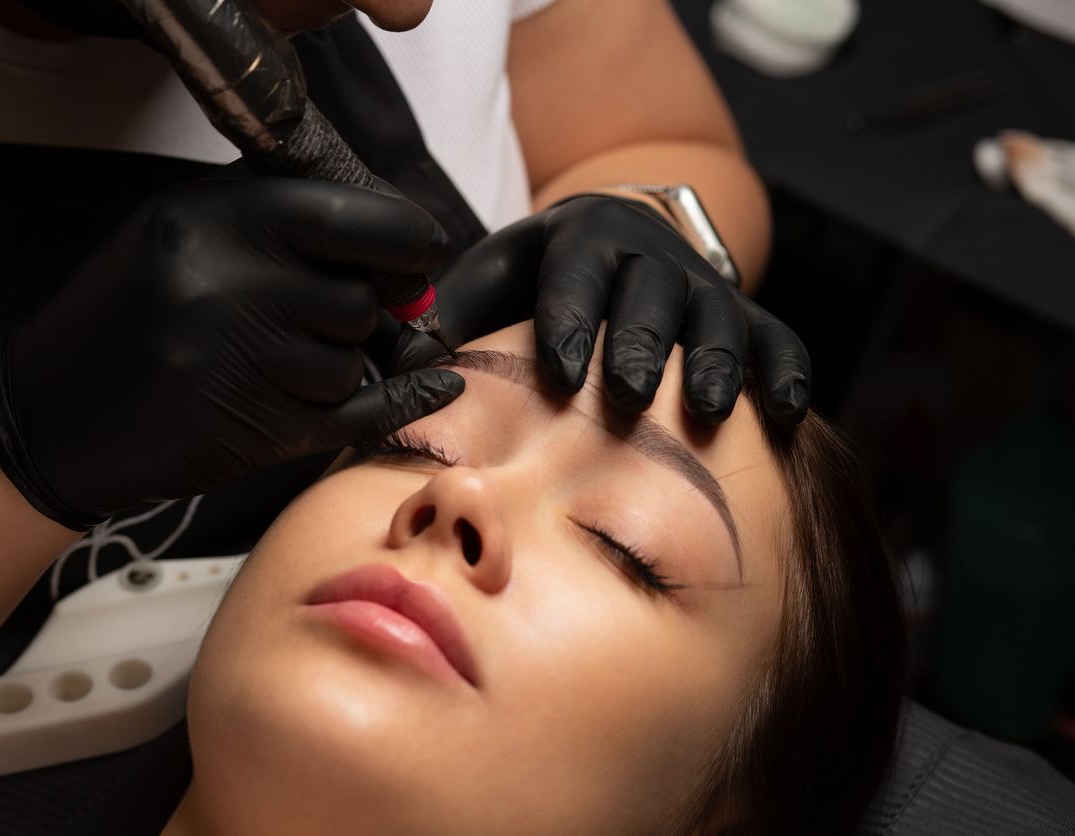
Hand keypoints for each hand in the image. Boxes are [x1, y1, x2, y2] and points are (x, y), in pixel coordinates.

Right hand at [0, 173, 464, 528]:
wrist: (47, 414)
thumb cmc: (121, 314)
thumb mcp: (180, 230)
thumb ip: (278, 222)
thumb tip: (393, 239)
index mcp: (211, 221)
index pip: (348, 217)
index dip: (404, 236)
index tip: (420, 248)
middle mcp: (228, 286)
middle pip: (358, 296)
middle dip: (363, 308)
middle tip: (339, 313)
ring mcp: (240, 364)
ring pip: (353, 358)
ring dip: (343, 361)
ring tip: (286, 360)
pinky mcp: (252, 430)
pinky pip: (359, 414)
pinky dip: (403, 404)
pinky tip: (433, 387)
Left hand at [387, 194, 809, 423]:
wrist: (610, 240)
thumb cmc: (535, 279)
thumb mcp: (487, 284)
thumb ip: (448, 322)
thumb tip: (403, 364)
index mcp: (581, 238)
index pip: (576, 273)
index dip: (568, 318)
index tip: (558, 371)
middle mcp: (650, 253)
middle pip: (651, 292)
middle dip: (640, 345)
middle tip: (627, 397)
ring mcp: (701, 282)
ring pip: (719, 313)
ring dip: (716, 362)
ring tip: (707, 414)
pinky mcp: (743, 312)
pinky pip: (776, 335)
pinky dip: (784, 370)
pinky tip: (786, 414)